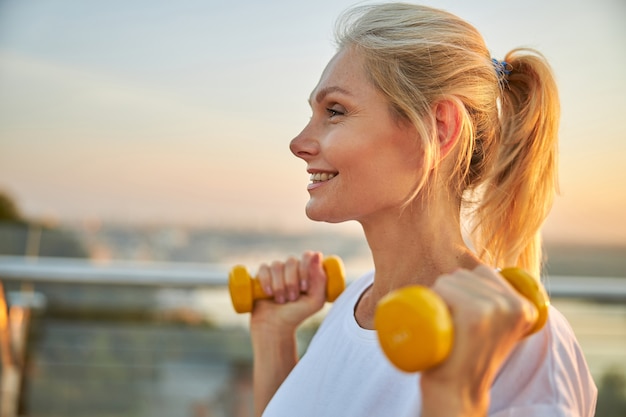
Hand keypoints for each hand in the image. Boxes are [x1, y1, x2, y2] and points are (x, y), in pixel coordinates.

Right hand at [250, 251, 328, 331]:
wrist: (275, 326)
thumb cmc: (297, 313)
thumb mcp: (315, 300)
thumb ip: (320, 279)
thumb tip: (317, 255)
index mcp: (307, 270)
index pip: (307, 256)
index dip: (305, 269)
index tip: (304, 288)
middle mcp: (292, 268)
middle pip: (291, 261)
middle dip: (292, 281)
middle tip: (292, 298)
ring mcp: (276, 270)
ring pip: (277, 265)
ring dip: (279, 285)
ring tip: (281, 300)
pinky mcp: (262, 275)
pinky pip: (263, 268)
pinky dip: (266, 281)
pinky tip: (269, 293)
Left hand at [420, 265, 538, 416]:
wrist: (458, 390)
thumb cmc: (469, 355)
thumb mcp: (496, 328)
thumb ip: (497, 302)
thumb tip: (483, 272)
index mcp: (525, 307)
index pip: (484, 272)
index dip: (465, 290)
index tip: (465, 318)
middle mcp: (514, 305)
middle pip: (465, 274)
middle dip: (451, 292)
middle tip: (454, 324)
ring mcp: (495, 308)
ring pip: (450, 279)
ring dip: (439, 296)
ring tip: (448, 325)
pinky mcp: (475, 314)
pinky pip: (444, 287)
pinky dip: (434, 298)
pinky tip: (441, 321)